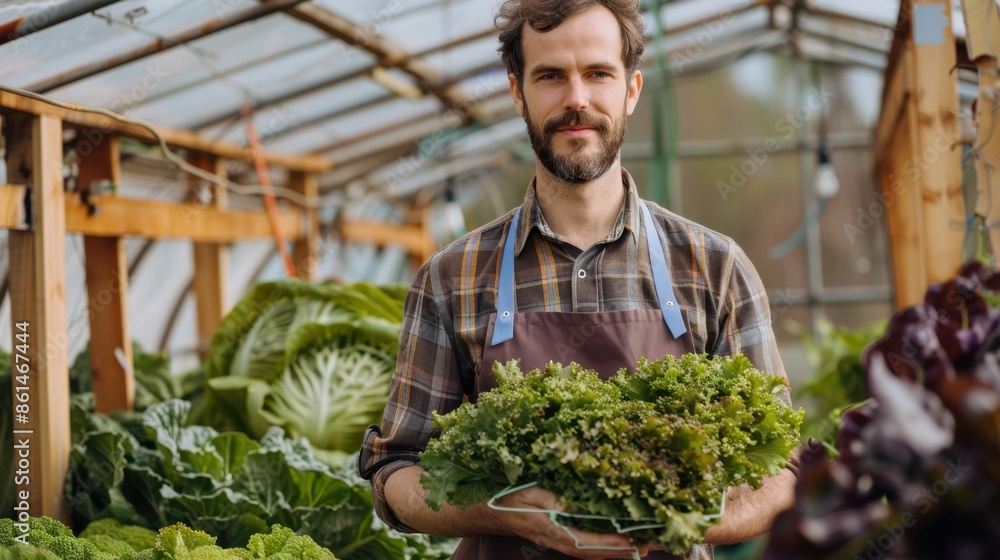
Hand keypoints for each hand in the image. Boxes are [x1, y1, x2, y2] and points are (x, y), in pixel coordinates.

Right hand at [493, 485, 650, 558]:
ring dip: (622, 552)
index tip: (635, 541)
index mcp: (553, 531)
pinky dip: (609, 550)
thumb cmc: (511, 501)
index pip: (589, 541)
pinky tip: (624, 546)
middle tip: (654, 545)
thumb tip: (578, 504)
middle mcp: (560, 542)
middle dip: (627, 550)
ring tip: (647, 546)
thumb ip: (555, 499)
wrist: (494, 515)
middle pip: (598, 553)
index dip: (613, 543)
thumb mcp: (532, 493)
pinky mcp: (562, 541)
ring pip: (596, 554)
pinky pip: (590, 550)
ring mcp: (561, 544)